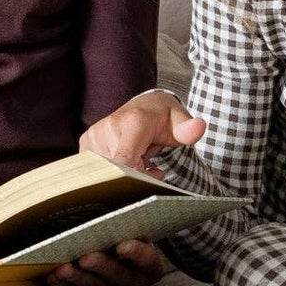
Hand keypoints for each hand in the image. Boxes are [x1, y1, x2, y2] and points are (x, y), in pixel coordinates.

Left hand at [48, 238, 166, 285]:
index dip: (136, 252)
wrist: (117, 262)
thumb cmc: (124, 241)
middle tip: (85, 258)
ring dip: (78, 278)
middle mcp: (135, 284)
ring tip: (63, 269)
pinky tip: (53, 277)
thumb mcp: (131, 235)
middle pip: (119, 276)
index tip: (122, 245)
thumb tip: (110, 220)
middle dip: (101, 266)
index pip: (147, 259)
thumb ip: (125, 230)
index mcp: (149, 266)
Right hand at [80, 89, 206, 173]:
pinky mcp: (86, 143)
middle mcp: (109, 126)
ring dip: (126, 173)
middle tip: (152, 165)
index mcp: (133, 121)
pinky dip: (113, 170)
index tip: (149, 180)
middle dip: (136, 176)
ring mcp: (95, 135)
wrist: (145, 105)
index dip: (135, 177)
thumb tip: (198, 127)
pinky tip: (126, 161)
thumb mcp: (181, 121)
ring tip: (140, 159)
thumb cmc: (164, 117)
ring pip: (108, 172)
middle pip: (119, 170)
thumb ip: (188, 129)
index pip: (126, 160)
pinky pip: (98, 170)